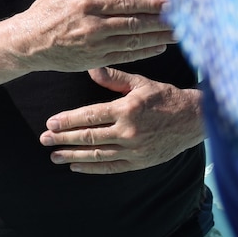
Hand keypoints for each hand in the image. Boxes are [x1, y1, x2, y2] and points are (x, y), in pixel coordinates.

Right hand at [9, 0, 174, 73]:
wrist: (27, 43)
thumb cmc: (47, 11)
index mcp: (86, 3)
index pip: (126, 2)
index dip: (151, 3)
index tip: (170, 3)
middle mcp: (92, 25)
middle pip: (135, 23)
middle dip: (162, 21)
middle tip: (186, 19)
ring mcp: (94, 45)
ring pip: (134, 40)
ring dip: (159, 37)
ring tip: (179, 33)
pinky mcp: (94, 60)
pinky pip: (125, 55)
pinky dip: (144, 51)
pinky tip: (159, 47)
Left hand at [40, 67, 204, 174]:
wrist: (194, 120)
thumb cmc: (165, 97)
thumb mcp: (140, 82)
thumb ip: (113, 77)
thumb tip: (90, 68)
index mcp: (126, 109)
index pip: (90, 116)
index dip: (68, 121)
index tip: (50, 123)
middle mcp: (129, 131)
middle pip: (89, 137)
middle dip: (64, 139)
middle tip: (44, 139)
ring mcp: (135, 149)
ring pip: (98, 154)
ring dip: (73, 156)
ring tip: (54, 156)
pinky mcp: (141, 162)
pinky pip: (112, 167)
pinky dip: (92, 168)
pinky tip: (76, 167)